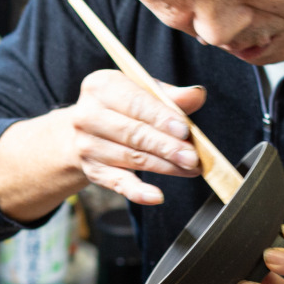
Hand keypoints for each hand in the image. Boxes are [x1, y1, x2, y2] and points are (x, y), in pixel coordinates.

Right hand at [57, 69, 206, 204]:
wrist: (88, 130)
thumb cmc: (122, 107)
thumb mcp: (144, 93)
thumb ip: (171, 96)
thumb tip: (197, 94)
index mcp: (101, 87)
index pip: (135, 103)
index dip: (161, 118)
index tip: (184, 130)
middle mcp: (87, 115)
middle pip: (133, 133)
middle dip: (166, 147)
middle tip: (192, 157)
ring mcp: (87, 145)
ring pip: (132, 158)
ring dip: (164, 166)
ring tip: (189, 169)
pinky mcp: (93, 170)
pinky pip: (118, 183)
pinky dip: (138, 192)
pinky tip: (156, 196)